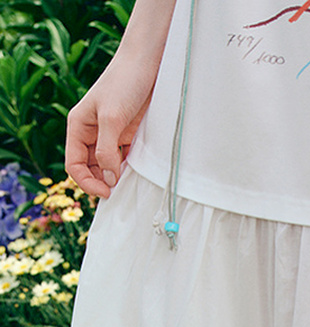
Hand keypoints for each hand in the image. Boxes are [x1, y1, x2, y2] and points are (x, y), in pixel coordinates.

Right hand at [65, 50, 159, 197]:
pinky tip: (138, 173)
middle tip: (119, 191)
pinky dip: (128, 169)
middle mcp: (91, 132)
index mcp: (78, 127)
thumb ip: (107, 151)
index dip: (87, 182)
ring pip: (107, 166)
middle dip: (102, 182)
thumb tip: (109, 179)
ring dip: (116, 177)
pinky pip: (124, 159)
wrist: (147, 62)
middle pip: (90, 168)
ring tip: (129, 183)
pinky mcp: (127, 134)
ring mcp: (110, 134)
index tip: (107, 192)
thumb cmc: (124, 83)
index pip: (74, 165)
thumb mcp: (112, 118)